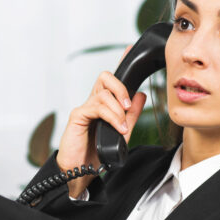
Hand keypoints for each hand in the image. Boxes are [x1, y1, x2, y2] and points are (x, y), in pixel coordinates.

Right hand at [57, 66, 146, 195]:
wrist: (80, 170)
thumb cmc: (96, 152)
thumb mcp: (121, 132)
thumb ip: (131, 115)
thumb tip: (141, 95)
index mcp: (103, 104)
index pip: (111, 80)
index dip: (120, 63)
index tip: (128, 49)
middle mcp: (93, 102)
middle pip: (105, 77)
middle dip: (120, 87)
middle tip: (127, 105)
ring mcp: (84, 107)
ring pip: (103, 93)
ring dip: (117, 109)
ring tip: (122, 126)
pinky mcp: (78, 116)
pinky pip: (97, 107)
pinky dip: (111, 116)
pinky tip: (116, 127)